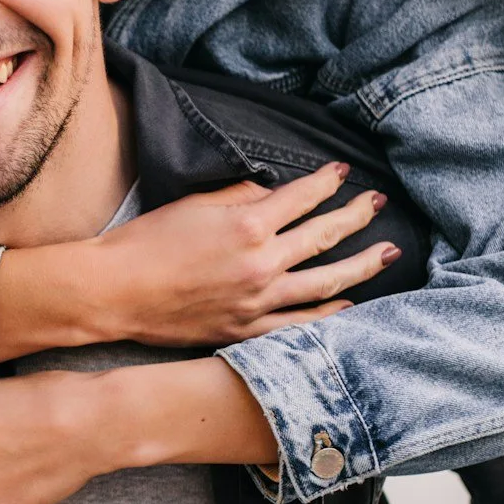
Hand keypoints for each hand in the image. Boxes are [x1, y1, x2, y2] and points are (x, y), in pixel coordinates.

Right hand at [88, 163, 399, 346]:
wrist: (115, 291)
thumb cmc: (147, 242)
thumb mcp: (195, 204)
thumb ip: (241, 196)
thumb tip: (274, 194)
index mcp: (247, 225)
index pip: (303, 198)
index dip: (327, 182)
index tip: (342, 172)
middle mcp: (260, 264)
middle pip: (324, 237)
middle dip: (356, 216)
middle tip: (379, 203)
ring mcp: (257, 301)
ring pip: (325, 283)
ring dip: (361, 266)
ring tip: (388, 254)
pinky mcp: (246, 330)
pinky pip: (298, 324)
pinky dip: (328, 316)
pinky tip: (349, 306)